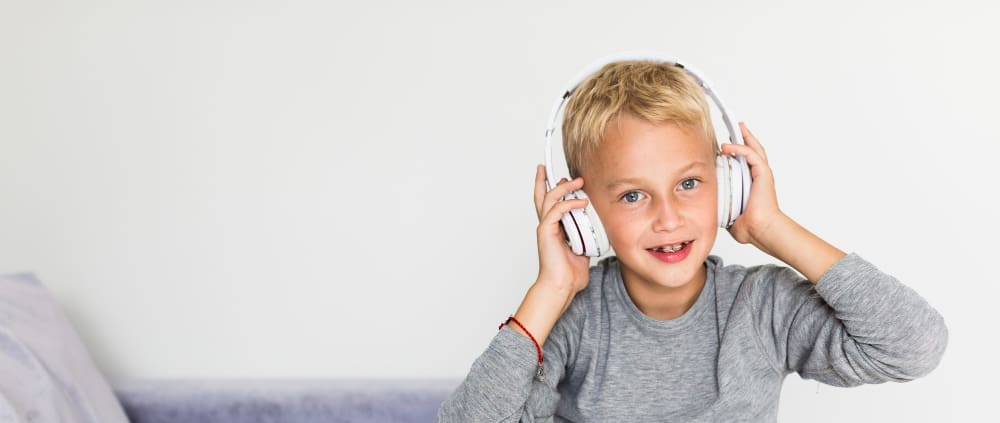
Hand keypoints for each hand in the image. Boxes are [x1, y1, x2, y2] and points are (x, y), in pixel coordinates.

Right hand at [533, 164, 591, 294]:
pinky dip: (569, 204)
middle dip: (544, 180)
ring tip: (578, 181)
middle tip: (547, 167)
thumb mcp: (583, 249)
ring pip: (550, 198)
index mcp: (554, 229)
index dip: (549, 188)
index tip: (556, 177)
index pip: (549, 204)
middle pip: (541, 196)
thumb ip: (585, 236)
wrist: (561, 286)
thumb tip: (596, 231)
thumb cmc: (569, 273)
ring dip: (564, 187)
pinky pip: (557, 210)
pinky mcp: (546, 231)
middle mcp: (547, 226)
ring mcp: (545, 228)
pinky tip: (582, 202)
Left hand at [720, 122, 785, 247]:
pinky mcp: (763, 174)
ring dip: (744, 137)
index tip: (728, 143)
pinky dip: (740, 148)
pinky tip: (728, 146)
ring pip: (754, 149)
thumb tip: (710, 205)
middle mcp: (758, 176)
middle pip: (753, 150)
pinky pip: (751, 155)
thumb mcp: (729, 211)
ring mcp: (762, 174)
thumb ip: (722, 204)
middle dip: (745, 137)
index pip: (745, 162)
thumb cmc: (750, 226)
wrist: (761, 230)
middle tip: (737, 125)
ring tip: (737, 126)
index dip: (738, 150)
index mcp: (752, 183)